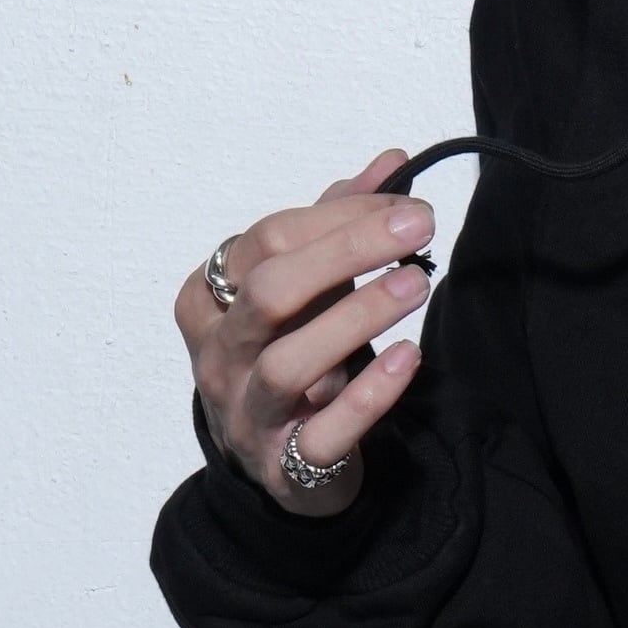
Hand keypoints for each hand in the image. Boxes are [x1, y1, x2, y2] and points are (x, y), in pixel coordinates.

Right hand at [175, 151, 434, 516]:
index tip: (406, 206)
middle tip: (418, 227)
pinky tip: (409, 358)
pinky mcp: (286, 465)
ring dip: (355, 319)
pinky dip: (368, 396)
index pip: (269, 239)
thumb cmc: (289, 357)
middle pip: (270, 291)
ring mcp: (245, 413)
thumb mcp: (305, 290)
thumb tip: (391, 161)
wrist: (276, 465)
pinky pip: (322, 432)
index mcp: (208, 299)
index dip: (341, 216)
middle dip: (346, 252)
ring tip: (417, 285)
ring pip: (287, 362)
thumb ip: (338, 226)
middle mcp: (218, 354)